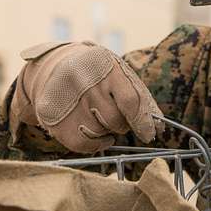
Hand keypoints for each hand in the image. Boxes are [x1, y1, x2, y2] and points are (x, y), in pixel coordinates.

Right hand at [9, 41, 162, 152]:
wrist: (54, 66)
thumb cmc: (97, 73)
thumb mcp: (118, 73)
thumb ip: (140, 98)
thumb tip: (158, 128)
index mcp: (105, 66)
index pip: (130, 101)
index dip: (142, 122)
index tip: (149, 134)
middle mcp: (83, 81)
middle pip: (114, 120)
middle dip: (121, 124)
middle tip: (115, 115)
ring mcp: (65, 99)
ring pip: (99, 133)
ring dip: (105, 132)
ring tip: (98, 116)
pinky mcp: (52, 117)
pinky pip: (82, 144)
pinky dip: (93, 143)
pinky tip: (93, 131)